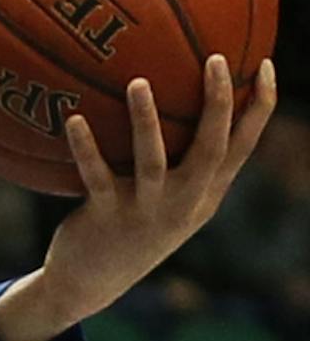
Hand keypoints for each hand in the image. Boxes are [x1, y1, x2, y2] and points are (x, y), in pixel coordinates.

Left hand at [0, 56, 277, 340]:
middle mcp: (184, 202)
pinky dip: (86, 148)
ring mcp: (146, 211)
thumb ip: (183, 157)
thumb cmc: (132, 225)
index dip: (259, 107)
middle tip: (216, 59)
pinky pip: (96, 176)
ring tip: (138, 82)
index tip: (265, 64)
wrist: (91, 281)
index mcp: (205, 192)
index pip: (243, 146)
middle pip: (211, 149)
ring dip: (146, 121)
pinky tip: (74, 118)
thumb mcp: (169, 196)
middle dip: (218, 104)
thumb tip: (178, 93)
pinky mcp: (107, 217)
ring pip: (152, 161)